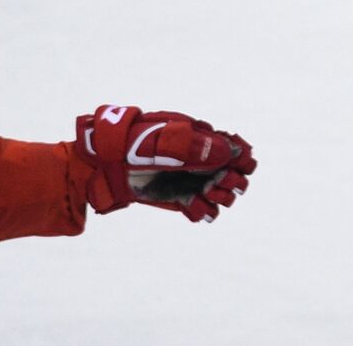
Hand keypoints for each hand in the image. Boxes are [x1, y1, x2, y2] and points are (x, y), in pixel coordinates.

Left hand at [75, 105, 255, 221]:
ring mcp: (193, 182)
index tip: (234, 165)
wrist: (109, 164)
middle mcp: (203, 164)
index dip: (244, 160)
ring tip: (204, 194)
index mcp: (205, 141)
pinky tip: (190, 205)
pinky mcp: (181, 200)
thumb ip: (197, 146)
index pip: (240, 151)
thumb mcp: (167, 141)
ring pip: (223, 198)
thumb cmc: (138, 143)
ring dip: (220, 198)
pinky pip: (203, 212)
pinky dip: (200, 211)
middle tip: (215, 182)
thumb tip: (230, 152)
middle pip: (238, 178)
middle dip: (233, 182)